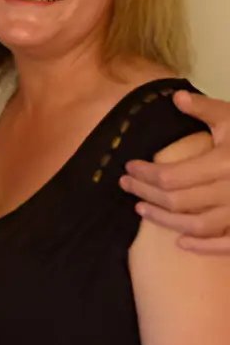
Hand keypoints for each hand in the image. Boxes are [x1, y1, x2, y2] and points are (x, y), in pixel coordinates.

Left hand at [120, 90, 229, 253]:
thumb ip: (205, 108)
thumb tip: (176, 97)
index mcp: (225, 163)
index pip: (171, 176)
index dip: (145, 174)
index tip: (128, 168)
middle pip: (177, 200)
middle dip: (146, 193)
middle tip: (125, 185)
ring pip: (197, 225)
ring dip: (165, 220)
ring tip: (141, 209)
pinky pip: (227, 244)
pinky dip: (204, 247)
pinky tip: (181, 243)